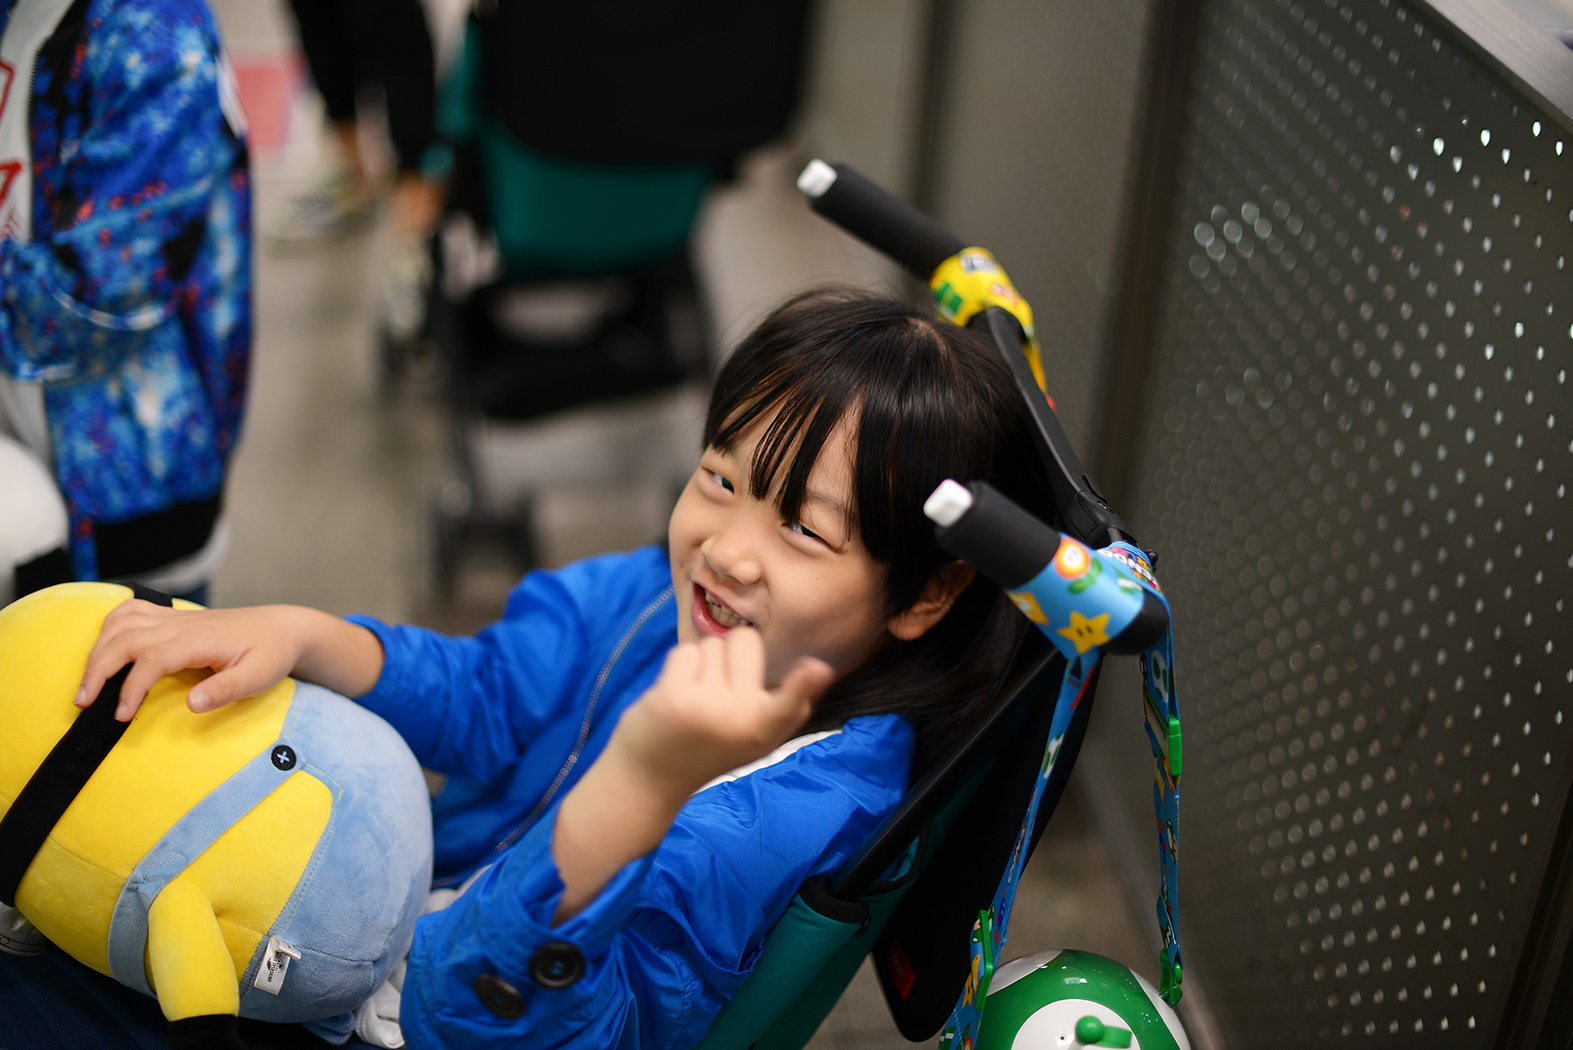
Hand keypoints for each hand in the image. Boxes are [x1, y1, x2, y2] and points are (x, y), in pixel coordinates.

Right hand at [75, 601, 318, 721]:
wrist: (283, 627)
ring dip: (97, 650)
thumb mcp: (259, 676)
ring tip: (87, 684)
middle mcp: (181, 624)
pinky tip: (104, 647)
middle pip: (124, 639)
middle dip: (98, 670)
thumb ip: (226, 690)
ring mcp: (174, 618)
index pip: (151, 660)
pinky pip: (131, 611)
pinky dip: (109, 626)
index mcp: (199, 639)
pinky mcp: (173, 617)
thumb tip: (191, 704)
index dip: (131, 688)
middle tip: (83, 703)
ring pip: (121, 624)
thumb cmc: (272, 654)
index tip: (121, 716)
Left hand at [550, 629, 833, 921]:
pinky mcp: (674, 696)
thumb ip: (781, 708)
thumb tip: (819, 669)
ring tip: (693, 698)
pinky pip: (685, 651)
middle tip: (716, 691)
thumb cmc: (709, 747)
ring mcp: (708, 707)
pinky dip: (678, 666)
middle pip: (746, 640)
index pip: (795, 702)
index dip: (807, 682)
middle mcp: (744, 719)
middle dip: (731, 654)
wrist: (650, 781)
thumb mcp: (755, 738)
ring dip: (701, 664)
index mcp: (769, 729)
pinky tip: (674, 695)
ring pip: (712, 644)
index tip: (818, 669)